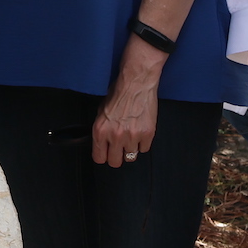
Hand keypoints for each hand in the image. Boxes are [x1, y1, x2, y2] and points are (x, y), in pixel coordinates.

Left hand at [93, 41, 163, 165]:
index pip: (99, 158)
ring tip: (131, 135)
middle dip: (117, 156)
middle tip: (119, 148)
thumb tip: (102, 143)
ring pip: (131, 157)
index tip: (106, 153)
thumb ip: (101, 129)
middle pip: (115, 162)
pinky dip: (142, 143)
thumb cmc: (119, 93)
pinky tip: (140, 131)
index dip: (103, 156)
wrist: (136, 84)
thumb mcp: (101, 111)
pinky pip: (144, 149)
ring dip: (131, 148)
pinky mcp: (147, 134)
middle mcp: (115, 136)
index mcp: (101, 131)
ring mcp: (132, 136)